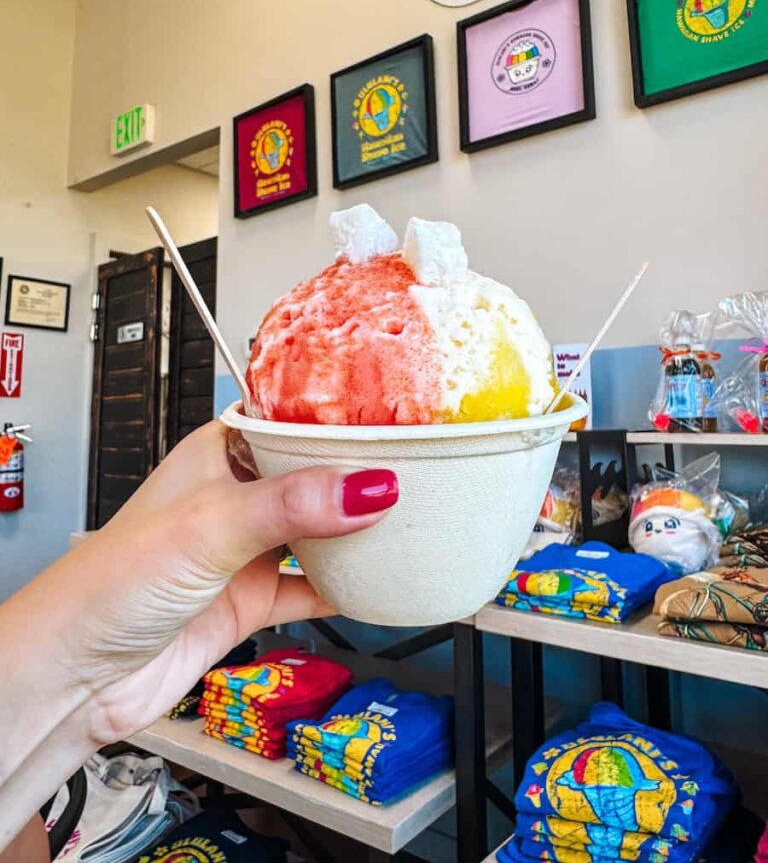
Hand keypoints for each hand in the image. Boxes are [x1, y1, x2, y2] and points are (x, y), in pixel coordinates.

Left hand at [45, 422, 396, 745]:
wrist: (79, 674)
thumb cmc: (110, 582)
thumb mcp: (212, 525)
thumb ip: (293, 505)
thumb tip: (369, 486)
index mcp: (218, 453)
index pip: (291, 420)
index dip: (339, 418)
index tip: (392, 418)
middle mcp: (235, 496)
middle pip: (312, 476)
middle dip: (358, 477)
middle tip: (415, 471)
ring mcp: (244, 550)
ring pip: (317, 532)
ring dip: (356, 533)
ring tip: (408, 519)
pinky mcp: (250, 599)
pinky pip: (312, 588)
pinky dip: (345, 588)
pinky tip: (378, 583)